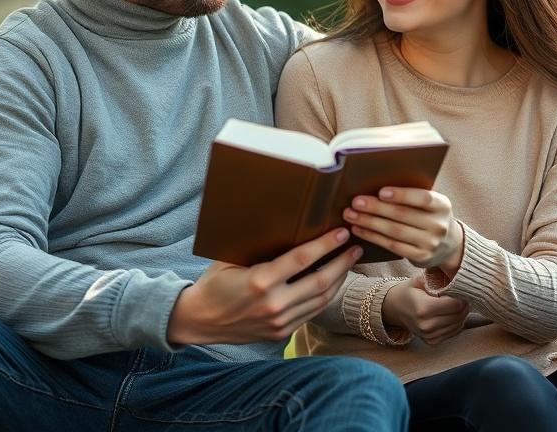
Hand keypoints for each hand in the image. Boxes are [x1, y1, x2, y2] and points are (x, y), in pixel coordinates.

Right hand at [167, 228, 361, 344]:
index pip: (302, 260)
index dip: (326, 245)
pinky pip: (312, 312)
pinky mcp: (281, 333)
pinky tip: (333, 282)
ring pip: (320, 299)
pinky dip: (326, 296)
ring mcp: (279, 322)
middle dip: (342, 262)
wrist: (200, 320)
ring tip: (350, 261)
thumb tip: (286, 224)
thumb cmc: (215, 282)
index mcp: (260, 281)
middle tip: (356, 246)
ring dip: (339, 279)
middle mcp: (273, 304)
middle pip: (320, 281)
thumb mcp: (232, 258)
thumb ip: (259, 248)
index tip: (341, 233)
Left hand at [344, 187, 463, 271]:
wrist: (448, 244)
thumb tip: (376, 185)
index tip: (381, 192)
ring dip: (369, 222)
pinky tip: (359, 229)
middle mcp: (439, 225)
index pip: (423, 198)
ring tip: (351, 214)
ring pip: (395, 231)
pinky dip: (373, 236)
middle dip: (376, 208)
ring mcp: (430, 243)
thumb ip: (411, 195)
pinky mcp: (420, 257)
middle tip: (355, 202)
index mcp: (442, 205)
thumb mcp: (430, 203)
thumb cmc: (429, 215)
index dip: (402, 195)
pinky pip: (392, 246)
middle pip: (403, 215)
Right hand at [381, 276, 468, 344]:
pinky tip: (451, 314)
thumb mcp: (420, 280)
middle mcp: (426, 325)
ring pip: (458, 325)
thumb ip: (437, 279)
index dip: (462, 297)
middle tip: (462, 296)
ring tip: (456, 304)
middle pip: (458, 316)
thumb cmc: (409, 291)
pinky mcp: (432, 342)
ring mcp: (429, 336)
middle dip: (464, 305)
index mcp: (423, 308)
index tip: (461, 290)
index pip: (455, 305)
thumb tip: (456, 279)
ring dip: (461, 315)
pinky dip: (456, 323)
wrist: (395, 308)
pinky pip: (453, 333)